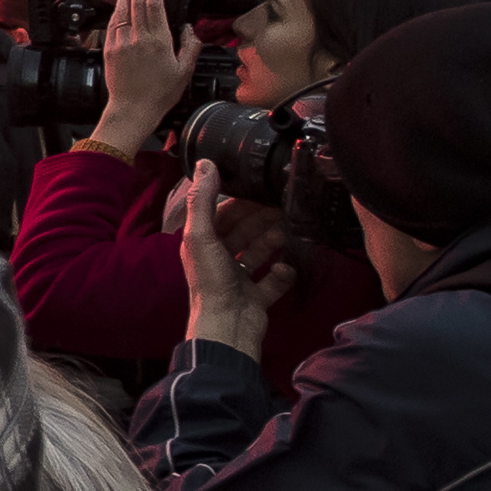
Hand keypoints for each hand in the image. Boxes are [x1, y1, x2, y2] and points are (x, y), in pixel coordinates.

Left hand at [87, 0, 195, 155]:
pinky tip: (118, 6)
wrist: (132, 110)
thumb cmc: (159, 94)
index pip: (155, 6)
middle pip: (137, 3)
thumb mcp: (184, 71)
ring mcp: (121, 43)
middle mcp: (138, 39)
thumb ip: (190, 46)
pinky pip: (112, 25)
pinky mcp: (109, 50)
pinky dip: (115, 12)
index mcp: (158, 42)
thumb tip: (190, 29)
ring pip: (122, 11)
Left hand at [179, 161, 297, 352]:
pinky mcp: (257, 296)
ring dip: (273, 240)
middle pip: (244, 231)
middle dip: (261, 219)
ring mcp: (239, 278)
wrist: (227, 328)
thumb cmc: (211, 282)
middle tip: (282, 207)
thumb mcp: (202, 236)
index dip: (241, 201)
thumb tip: (205, 163)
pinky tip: (286, 268)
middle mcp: (219, 259)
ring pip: (259, 252)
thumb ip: (202, 199)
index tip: (262, 189)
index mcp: (202, 244)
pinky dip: (281, 273)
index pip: (223, 214)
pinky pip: (274, 280)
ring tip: (288, 231)